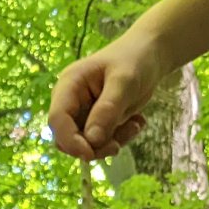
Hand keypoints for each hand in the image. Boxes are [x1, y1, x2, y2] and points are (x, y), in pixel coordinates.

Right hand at [47, 35, 161, 161]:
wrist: (150, 54)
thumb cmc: (135, 59)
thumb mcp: (124, 82)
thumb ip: (108, 110)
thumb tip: (91, 140)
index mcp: (69, 85)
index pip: (57, 119)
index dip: (69, 140)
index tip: (90, 154)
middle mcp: (71, 101)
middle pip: (68, 138)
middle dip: (94, 147)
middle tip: (118, 144)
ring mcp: (83, 113)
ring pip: (87, 144)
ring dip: (111, 143)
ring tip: (136, 125)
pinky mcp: (96, 122)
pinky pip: (101, 142)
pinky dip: (120, 139)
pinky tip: (136, 123)